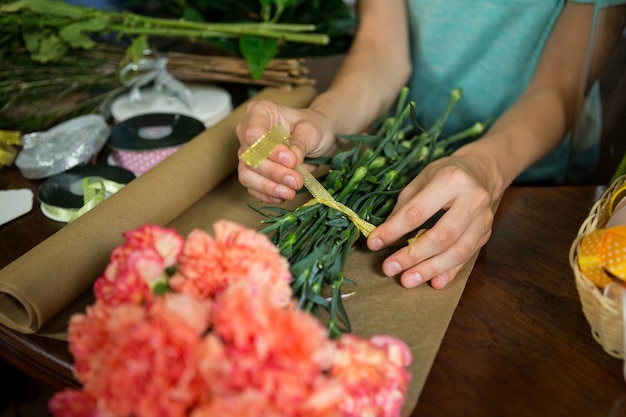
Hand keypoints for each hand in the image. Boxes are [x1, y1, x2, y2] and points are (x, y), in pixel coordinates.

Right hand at [236, 100, 335, 203]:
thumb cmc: (312, 127)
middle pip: (250, 156)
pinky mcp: (252, 172)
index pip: (254, 133)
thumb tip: (291, 161)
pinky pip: (251, 187)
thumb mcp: (312, 130)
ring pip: (246, 174)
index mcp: (260, 112)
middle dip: (274, 172)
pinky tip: (282, 196)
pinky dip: (267, 194)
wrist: (315, 139)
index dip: (271, 150)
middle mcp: (247, 131)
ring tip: (290, 193)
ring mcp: (247, 153)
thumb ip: (300, 143)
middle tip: (297, 181)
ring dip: (268, 187)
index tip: (292, 160)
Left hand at [367, 154, 497, 288]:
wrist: (482, 171)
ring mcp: (483, 219)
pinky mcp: (486, 234)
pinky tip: (435, 283)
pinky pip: (467, 257)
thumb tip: (383, 236)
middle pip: (441, 236)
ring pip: (458, 251)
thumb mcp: (420, 181)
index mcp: (451, 180)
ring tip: (407, 280)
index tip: (374, 243)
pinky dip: (450, 272)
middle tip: (389, 268)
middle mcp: (472, 200)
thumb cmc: (444, 174)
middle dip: (413, 256)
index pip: (418, 212)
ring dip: (430, 269)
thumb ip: (403, 208)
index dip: (394, 230)